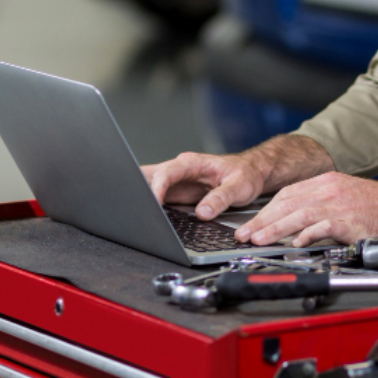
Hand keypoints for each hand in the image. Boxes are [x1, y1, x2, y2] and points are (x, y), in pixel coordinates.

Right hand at [141, 134, 335, 220]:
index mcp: (192, 163)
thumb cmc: (246, 174)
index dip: (157, 187)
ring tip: (127, 212)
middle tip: (126, 205)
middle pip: (150, 176)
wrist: (251, 171)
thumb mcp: (240, 186)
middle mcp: (180, 170)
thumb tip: (202, 212)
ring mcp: (176, 182)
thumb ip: (221, 198)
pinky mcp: (176, 193)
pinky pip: (156, 197)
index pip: (167, 173)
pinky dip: (147, 205)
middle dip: (136, 188)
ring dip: (138, 196)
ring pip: (149, 185)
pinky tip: (140, 215)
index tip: (152, 202)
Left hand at [234, 173, 377, 246]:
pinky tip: (295, 243)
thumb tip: (296, 225)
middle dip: (262, 220)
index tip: (251, 224)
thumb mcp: (348, 197)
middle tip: (244, 235)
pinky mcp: (352, 221)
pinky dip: (307, 235)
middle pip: (287, 203)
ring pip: (299, 214)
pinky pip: (324, 226)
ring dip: (275, 228)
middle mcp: (331, 189)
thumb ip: (323, 206)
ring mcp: (341, 204)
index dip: (266, 210)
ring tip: (258, 240)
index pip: (287, 194)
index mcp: (329, 182)